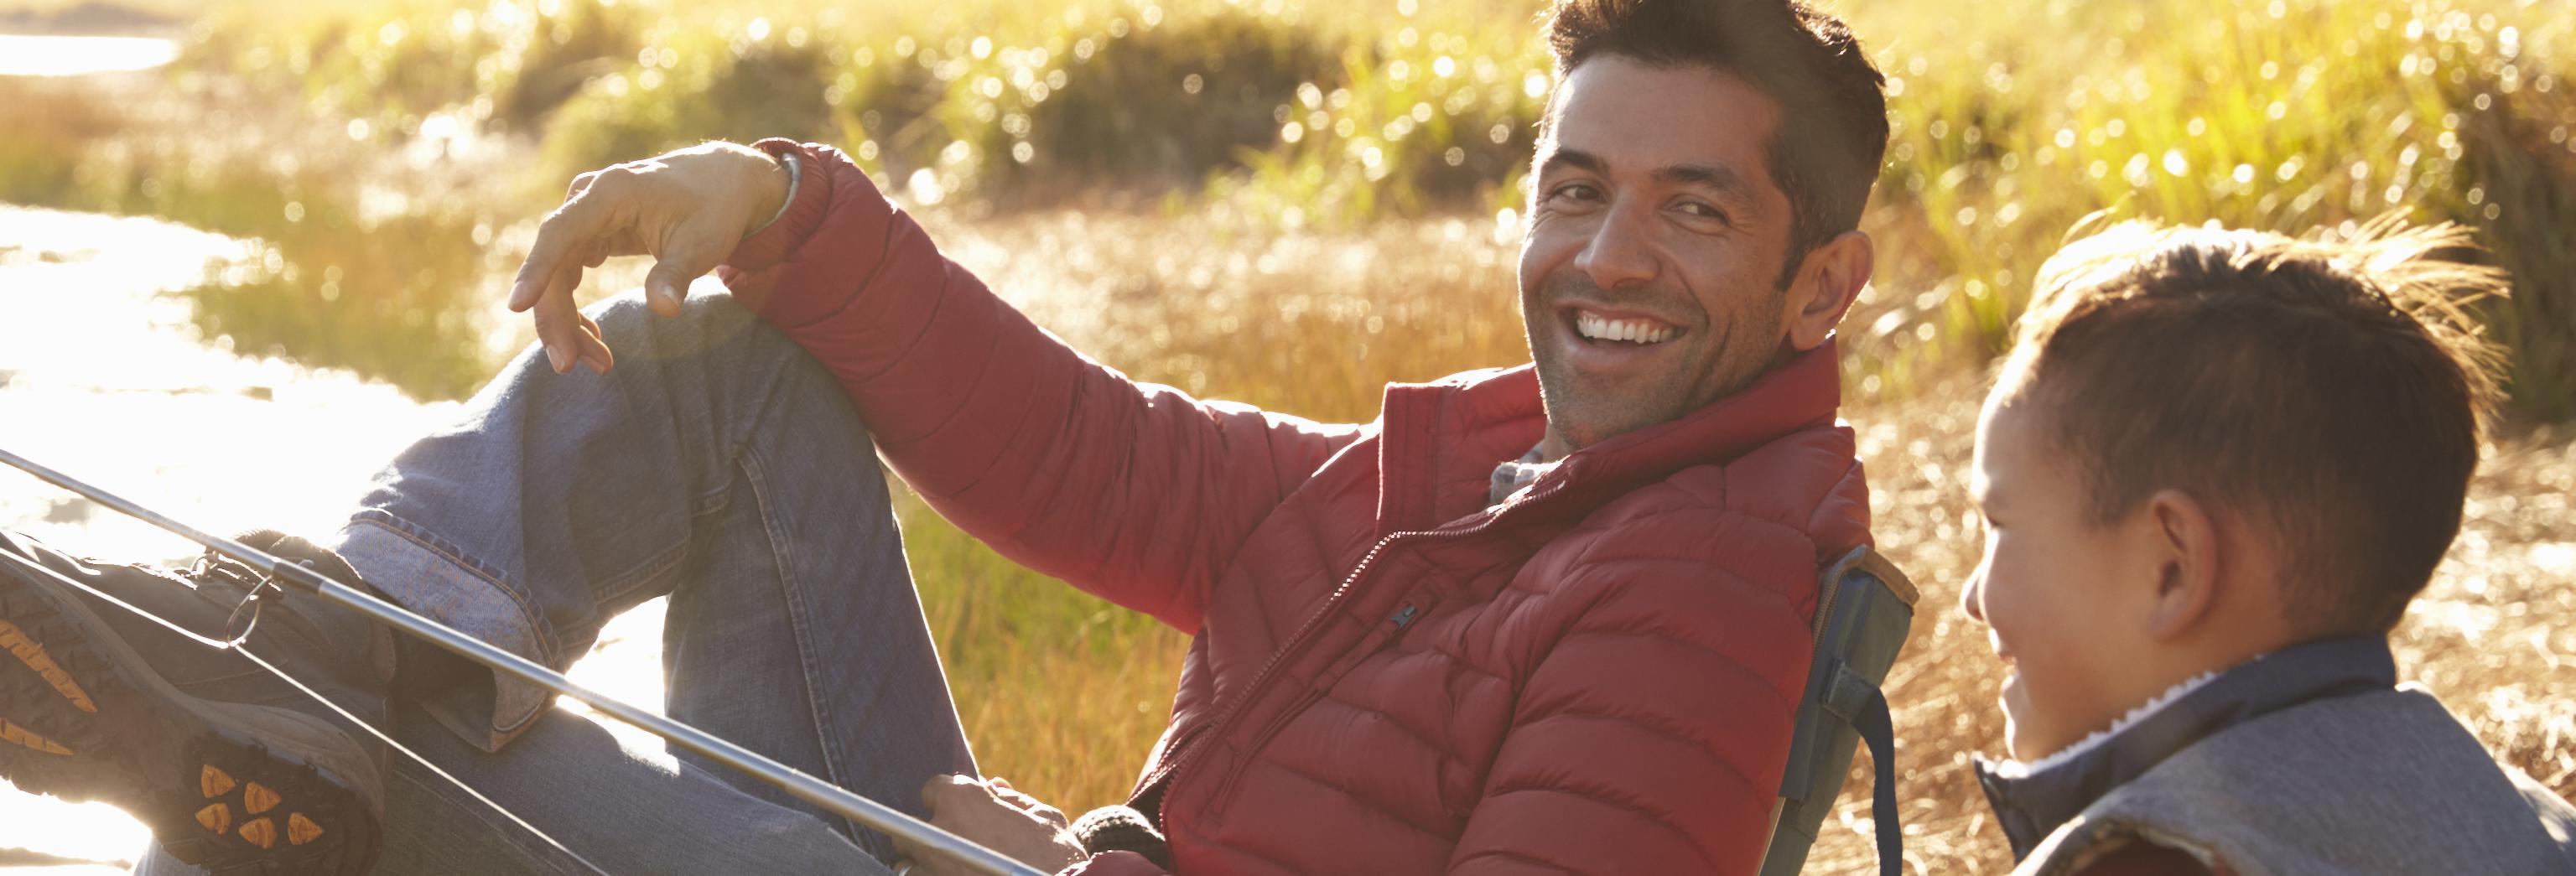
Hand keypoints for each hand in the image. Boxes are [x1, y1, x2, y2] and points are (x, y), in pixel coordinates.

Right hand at [506, 140, 791, 373]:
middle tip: (568, 366)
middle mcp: (588, 200)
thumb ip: (677, 274)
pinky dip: (577, 308)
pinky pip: (569, 273)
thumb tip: (664, 309)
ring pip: (559, 274)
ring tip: (596, 364)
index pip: (561, 233)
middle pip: (554, 263)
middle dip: (557, 317)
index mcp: (611, 193)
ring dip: (568, 321)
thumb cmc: (714, 208)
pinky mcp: (592, 233)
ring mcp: (586, 217)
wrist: (724, 181)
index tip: (518, 306)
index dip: (537, 270)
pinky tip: (592, 339)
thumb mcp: (702, 243)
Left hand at [895, 774, 1087, 875]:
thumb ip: (1011, 799)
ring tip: (951, 865)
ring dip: (922, 862)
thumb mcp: (1041, 816)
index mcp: (961, 799)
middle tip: (950, 842)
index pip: (933, 789)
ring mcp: (931, 865)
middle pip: (908, 828)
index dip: (948, 799)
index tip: (961, 811)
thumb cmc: (1054, 852)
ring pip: (907, 862)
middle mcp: (938, 829)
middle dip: (926, 832)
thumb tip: (994, 787)